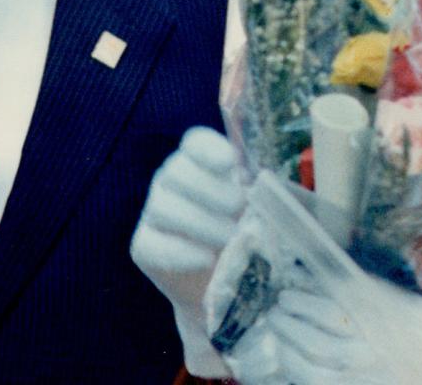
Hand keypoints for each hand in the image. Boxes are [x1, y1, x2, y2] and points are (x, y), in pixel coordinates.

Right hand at [131, 126, 245, 375]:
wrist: (225, 280)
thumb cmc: (248, 228)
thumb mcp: (261, 203)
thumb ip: (266, 187)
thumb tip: (278, 180)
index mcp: (202, 160)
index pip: (195, 142)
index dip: (209, 150)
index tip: (230, 164)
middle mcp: (173, 178)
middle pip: (178, 171)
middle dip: (211, 191)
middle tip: (239, 209)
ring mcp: (154, 210)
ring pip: (164, 207)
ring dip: (200, 223)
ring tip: (229, 238)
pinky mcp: (143, 245)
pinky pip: (152, 244)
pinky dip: (181, 253)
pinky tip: (206, 260)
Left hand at [212, 173, 421, 384]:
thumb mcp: (421, 303)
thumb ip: (387, 286)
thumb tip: (355, 265)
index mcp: (385, 308)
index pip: (336, 286)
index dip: (309, 278)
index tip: (295, 272)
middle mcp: (368, 336)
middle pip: (317, 317)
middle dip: (292, 307)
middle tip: (280, 300)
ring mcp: (358, 369)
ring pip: (309, 352)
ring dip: (288, 336)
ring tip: (277, 324)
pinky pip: (313, 382)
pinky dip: (296, 369)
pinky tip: (288, 360)